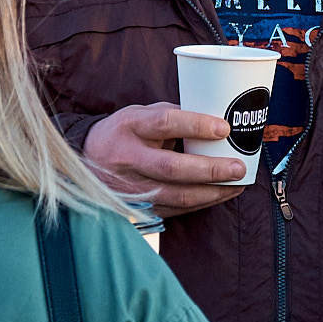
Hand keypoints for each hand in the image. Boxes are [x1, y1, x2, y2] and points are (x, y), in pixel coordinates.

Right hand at [81, 103, 249, 215]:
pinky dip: (201, 203)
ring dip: (211, 192)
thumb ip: (173, 115)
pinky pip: (175, 208)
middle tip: (238, 167)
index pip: (164, 123)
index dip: (195, 125)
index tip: (224, 128)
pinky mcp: (137, 206)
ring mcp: (131, 186)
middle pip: (172, 167)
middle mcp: (128, 157)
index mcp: (130, 126)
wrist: (84, 159)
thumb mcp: (140, 113)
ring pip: (176, 195)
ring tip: (237, 184)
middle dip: (210, 169)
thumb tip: (216, 119)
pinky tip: (219, 194)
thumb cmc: (124, 132)